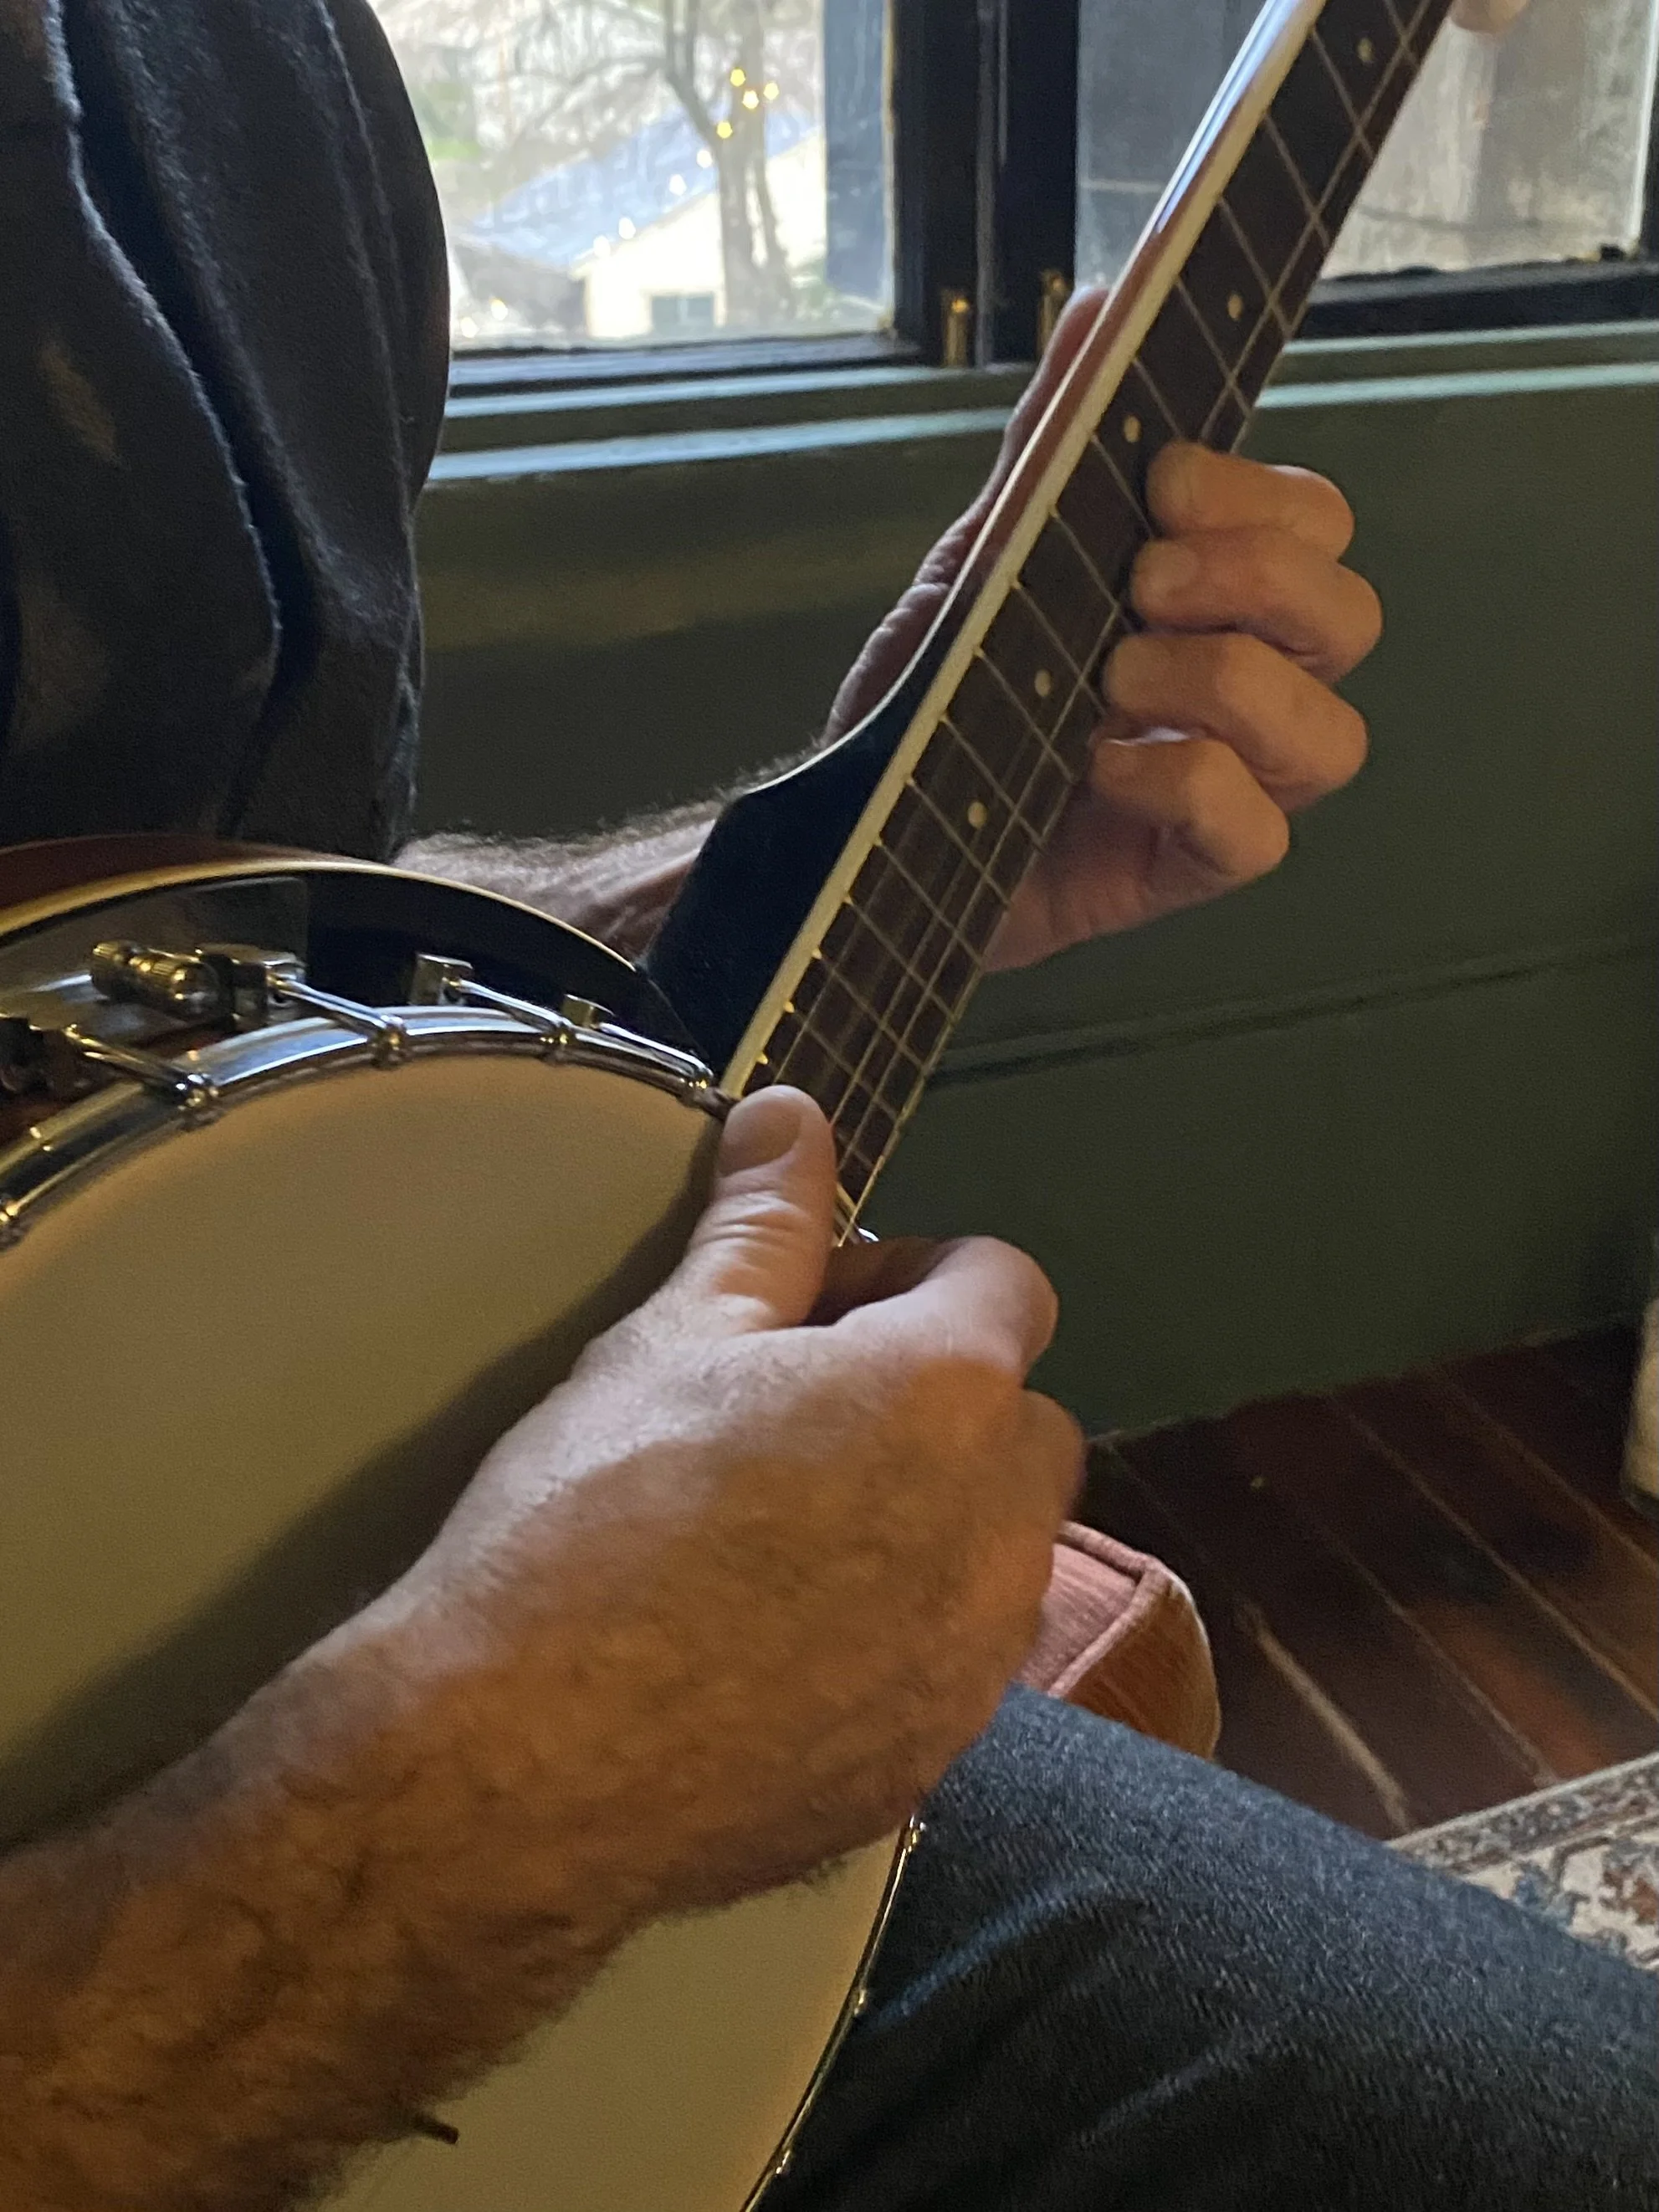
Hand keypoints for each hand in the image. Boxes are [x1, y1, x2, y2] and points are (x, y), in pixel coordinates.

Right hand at [392, 1086, 1080, 1920]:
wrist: (519, 1762)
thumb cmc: (589, 1512)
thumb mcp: (670, 1338)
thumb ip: (764, 1221)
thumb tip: (796, 1110)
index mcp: (950, 1389)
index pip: (1004, 1280)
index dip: (913, 1276)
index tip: (815, 1312)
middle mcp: (1003, 1523)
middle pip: (1021, 1420)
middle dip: (941, 1400)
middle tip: (798, 1421)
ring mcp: (977, 1658)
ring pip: (998, 1548)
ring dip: (932, 1518)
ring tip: (785, 1538)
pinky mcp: (933, 1761)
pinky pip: (953, 1663)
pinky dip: (901, 1635)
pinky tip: (780, 1650)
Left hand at [825, 289, 1382, 969]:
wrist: (868, 828)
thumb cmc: (943, 698)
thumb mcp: (986, 559)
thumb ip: (1054, 446)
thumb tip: (1105, 305)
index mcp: (1213, 598)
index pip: (1316, 523)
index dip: (1261, 498)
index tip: (1163, 488)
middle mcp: (1245, 687)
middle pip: (1348, 617)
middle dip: (1255, 579)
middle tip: (1143, 583)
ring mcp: (1230, 783)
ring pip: (1329, 734)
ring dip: (1226, 684)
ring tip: (1113, 678)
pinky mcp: (1191, 866)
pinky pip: (1258, 835)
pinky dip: (1190, 785)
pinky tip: (1101, 766)